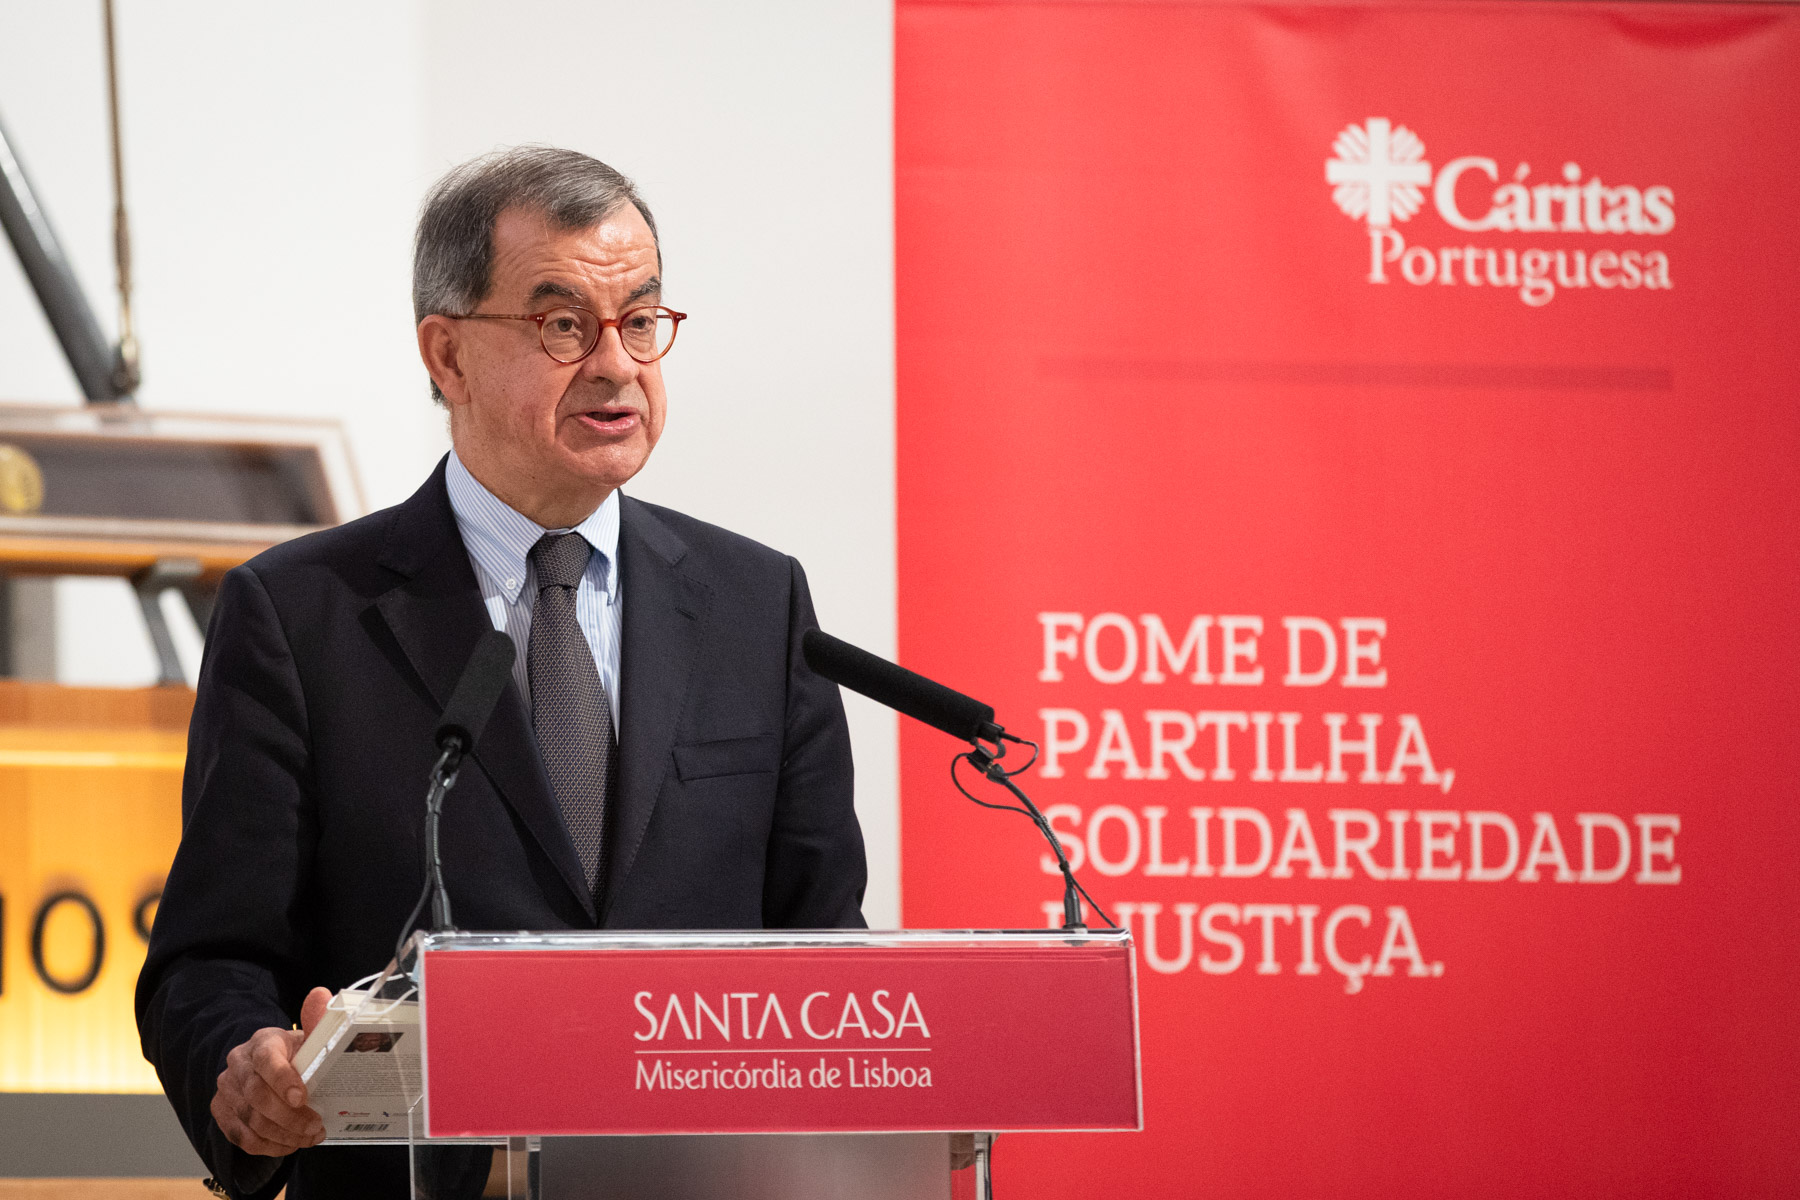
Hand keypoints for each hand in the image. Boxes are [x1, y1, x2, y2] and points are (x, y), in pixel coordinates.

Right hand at [211, 987, 331, 1155]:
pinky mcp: (222, 1112)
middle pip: (257, 1095)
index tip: (302, 1098)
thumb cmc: (295, 1054)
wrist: (269, 1067)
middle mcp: (238, 1064)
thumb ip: (319, 1020)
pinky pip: (242, 1136)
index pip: (266, 1059)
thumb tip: (322, 994)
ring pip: (250, 1120)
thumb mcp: (309, 1037)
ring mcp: (226, 1090)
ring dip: (283, 1134)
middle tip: (316, 1126)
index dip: (282, 1080)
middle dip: (289, 1116)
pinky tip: (290, 1145)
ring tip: (309, 1138)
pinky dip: (268, 1145)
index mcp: (262, 1041)